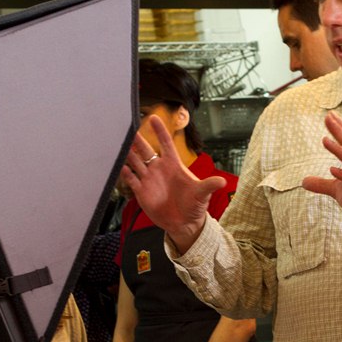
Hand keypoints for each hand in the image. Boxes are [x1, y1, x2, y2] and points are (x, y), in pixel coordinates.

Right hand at [121, 115, 226, 252]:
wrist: (184, 223)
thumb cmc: (194, 205)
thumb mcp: (203, 194)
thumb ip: (209, 186)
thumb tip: (223, 182)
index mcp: (173, 165)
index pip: (165, 144)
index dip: (160, 131)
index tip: (153, 118)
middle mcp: (159, 169)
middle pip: (146, 150)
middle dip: (137, 139)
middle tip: (129, 128)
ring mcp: (149, 179)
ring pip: (135, 162)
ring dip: (128, 153)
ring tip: (119, 144)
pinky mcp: (141, 191)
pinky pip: (131, 179)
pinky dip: (125, 173)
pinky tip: (120, 167)